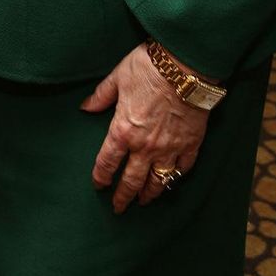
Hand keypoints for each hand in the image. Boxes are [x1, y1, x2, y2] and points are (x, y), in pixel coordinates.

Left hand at [80, 43, 209, 211]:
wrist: (184, 67)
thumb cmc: (148, 68)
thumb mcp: (118, 77)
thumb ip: (101, 96)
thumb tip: (85, 107)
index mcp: (123, 130)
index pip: (107, 162)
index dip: (100, 177)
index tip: (98, 185)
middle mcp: (145, 146)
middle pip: (131, 180)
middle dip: (123, 196)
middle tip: (119, 207)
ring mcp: (169, 149)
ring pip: (158, 182)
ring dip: (149, 194)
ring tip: (144, 201)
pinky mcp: (190, 145)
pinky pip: (182, 169)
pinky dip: (176, 178)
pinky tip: (171, 181)